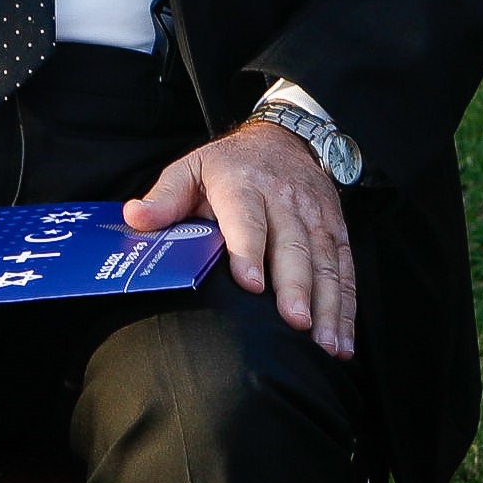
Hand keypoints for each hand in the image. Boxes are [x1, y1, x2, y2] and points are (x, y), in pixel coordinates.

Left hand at [125, 121, 354, 356]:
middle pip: (293, 246)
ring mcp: (315, 218)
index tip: (251, 285)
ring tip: (325, 345)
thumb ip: (165, 197)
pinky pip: (345, 271)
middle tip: (295, 323)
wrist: (283, 138)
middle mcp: (285, 201)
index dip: (250, 251)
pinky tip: (342, 342)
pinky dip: (346, 308)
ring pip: (326, 263)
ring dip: (328, 306)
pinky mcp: (336, 231)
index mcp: (244, 185)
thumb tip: (135, 217)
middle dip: (297, 287)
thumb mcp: (191, 169)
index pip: (248, 219)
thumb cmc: (229, 166)